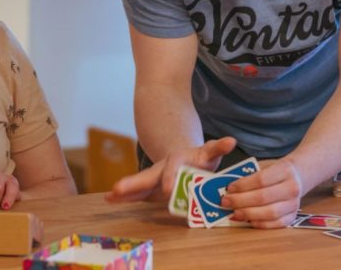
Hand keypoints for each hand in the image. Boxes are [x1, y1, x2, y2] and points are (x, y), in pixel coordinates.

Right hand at [105, 136, 235, 202]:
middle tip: (117, 188)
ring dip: (126, 191)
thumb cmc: (201, 158)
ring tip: (109, 195)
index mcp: (178, 161)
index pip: (173, 168)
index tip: (167, 190)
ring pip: (139, 184)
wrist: (185, 156)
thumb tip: (231, 140)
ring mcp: (154, 177)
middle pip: (148, 176)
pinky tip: (109, 200)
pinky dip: (125, 197)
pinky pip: (138, 193)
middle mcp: (162, 168)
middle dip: (133, 184)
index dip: (170, 178)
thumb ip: (218, 148)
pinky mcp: (151, 187)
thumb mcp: (210, 152)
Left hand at [219, 157, 302, 228]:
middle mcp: (292, 188)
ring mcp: (294, 204)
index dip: (243, 185)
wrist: (296, 177)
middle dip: (241, 201)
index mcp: (285, 170)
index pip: (261, 179)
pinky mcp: (293, 217)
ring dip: (249, 214)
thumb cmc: (274, 171)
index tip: (229, 188)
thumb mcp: (263, 165)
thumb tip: (229, 189)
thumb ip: (249, 175)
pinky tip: (247, 220)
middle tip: (226, 202)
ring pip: (270, 213)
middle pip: (263, 197)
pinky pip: (275, 224)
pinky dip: (260, 223)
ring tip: (234, 213)